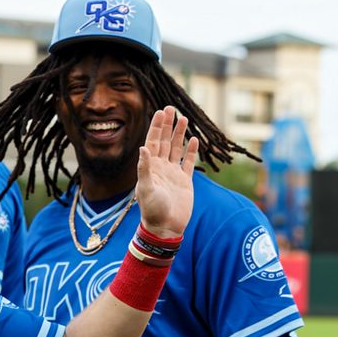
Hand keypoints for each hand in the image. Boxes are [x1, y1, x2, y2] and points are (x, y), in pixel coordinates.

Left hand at [135, 106, 199, 239]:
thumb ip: (145, 168)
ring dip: (179, 134)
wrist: (166, 228)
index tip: (160, 111)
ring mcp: (173, 174)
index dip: (156, 127)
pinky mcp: (185, 181)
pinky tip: (194, 139)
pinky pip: (188, 163)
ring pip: (176, 149)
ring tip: (183, 119)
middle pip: (164, 141)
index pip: (153, 142)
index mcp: (150, 167)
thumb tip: (143, 148)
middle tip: (171, 108)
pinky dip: (191, 151)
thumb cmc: (153, 210)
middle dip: (167, 125)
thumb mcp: (146, 188)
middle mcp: (161, 168)